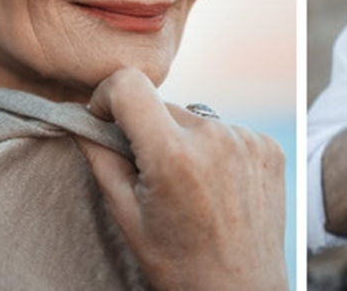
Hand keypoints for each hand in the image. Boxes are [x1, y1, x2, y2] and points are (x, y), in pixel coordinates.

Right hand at [73, 68, 287, 290]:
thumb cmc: (179, 261)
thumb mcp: (126, 214)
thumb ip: (100, 157)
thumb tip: (78, 115)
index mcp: (173, 155)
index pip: (128, 85)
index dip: (107, 96)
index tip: (105, 119)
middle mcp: (214, 137)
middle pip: (161, 105)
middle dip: (148, 130)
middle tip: (151, 175)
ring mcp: (247, 139)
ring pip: (195, 118)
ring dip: (184, 140)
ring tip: (190, 187)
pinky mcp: (269, 146)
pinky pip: (227, 131)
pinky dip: (216, 150)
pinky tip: (218, 187)